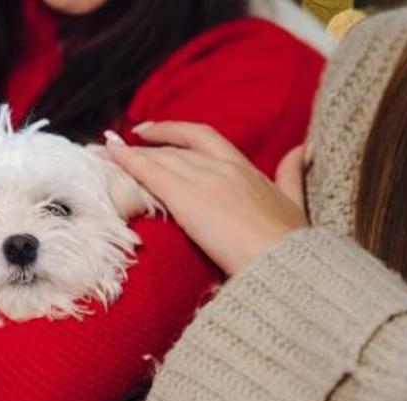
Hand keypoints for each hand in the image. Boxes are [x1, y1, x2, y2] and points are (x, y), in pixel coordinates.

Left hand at [105, 123, 308, 275]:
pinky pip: (150, 173)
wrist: (287, 262)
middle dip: (145, 145)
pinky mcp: (188, 198)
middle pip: (175, 149)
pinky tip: (110, 155)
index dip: (174, 132)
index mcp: (246, 169)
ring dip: (128, 154)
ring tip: (103, 150)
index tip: (151, 131)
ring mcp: (205, 180)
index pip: (203, 139)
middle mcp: (223, 167)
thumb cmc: (293, 244)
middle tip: (118, 143)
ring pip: (159, 159)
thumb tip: (304, 150)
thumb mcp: (296, 202)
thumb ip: (292, 174)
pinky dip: (127, 161)